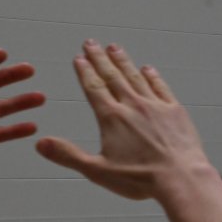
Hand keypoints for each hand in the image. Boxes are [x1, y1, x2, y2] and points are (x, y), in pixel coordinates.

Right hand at [36, 41, 207, 199]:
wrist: (181, 178)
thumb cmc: (141, 178)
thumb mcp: (98, 171)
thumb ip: (68, 155)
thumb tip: (41, 144)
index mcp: (112, 118)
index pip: (94, 88)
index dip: (85, 72)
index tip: (79, 58)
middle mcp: (133, 106)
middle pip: (112, 76)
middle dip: (100, 58)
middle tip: (91, 43)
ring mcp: (156, 106)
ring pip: (136, 77)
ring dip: (123, 62)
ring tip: (115, 48)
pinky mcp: (175, 111)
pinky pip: (161, 87)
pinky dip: (153, 76)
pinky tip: (148, 69)